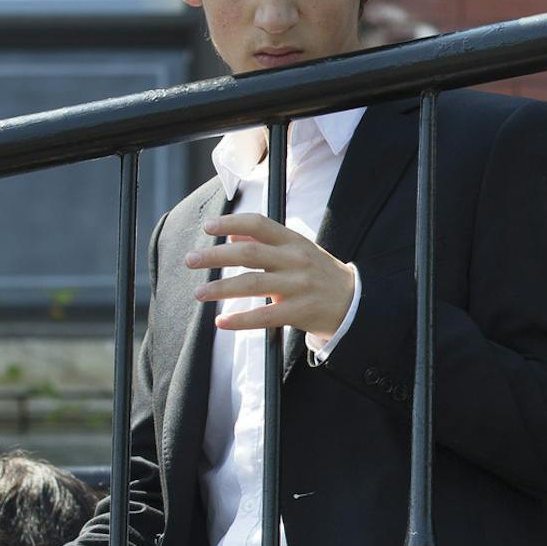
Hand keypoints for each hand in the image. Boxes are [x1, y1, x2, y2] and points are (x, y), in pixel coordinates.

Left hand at [188, 215, 356, 338]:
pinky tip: (222, 322)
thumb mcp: (297, 250)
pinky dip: (241, 320)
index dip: (231, 223)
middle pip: (249, 254)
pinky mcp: (300, 312)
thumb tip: (231, 233)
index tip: (208, 227)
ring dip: (221, 288)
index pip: (259, 224)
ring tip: (200, 293)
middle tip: (191, 260)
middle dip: (215, 256)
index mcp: (294, 241)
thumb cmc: (320, 274)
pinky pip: (265, 316)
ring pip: (252, 284)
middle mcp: (296, 260)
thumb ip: (265, 241)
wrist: (355, 302)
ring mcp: (299, 286)